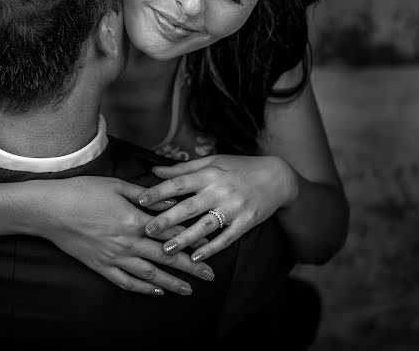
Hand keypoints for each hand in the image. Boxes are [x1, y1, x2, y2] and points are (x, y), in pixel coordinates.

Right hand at [36, 176, 215, 295]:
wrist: (50, 210)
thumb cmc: (82, 192)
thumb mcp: (116, 186)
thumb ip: (146, 196)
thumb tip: (171, 201)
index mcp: (133, 220)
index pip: (170, 233)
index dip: (191, 240)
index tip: (209, 246)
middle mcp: (127, 243)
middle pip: (165, 257)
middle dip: (190, 267)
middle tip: (209, 275)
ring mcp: (114, 257)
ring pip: (149, 275)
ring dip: (171, 283)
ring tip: (189, 290)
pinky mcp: (100, 266)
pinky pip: (125, 282)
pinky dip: (143, 289)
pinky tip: (156, 291)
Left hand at [138, 155, 298, 262]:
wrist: (278, 177)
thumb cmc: (240, 168)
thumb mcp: (213, 161)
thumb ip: (183, 169)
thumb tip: (155, 170)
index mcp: (210, 173)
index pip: (179, 183)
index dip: (159, 191)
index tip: (140, 200)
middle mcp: (221, 190)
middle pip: (189, 207)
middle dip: (167, 219)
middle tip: (146, 230)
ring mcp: (235, 207)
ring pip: (205, 225)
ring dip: (185, 239)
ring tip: (166, 249)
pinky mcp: (247, 222)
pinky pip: (227, 238)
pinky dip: (212, 248)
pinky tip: (197, 257)